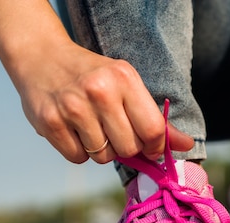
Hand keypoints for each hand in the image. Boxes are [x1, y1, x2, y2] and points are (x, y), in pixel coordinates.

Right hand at [17, 43, 193, 163]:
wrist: (42, 57)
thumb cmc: (93, 76)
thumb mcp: (127, 86)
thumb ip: (156, 120)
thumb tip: (188, 147)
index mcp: (125, 78)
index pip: (152, 130)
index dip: (154, 147)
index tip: (148, 146)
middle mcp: (100, 91)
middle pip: (128, 148)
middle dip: (125, 147)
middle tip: (114, 130)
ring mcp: (73, 107)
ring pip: (103, 156)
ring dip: (101, 150)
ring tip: (91, 126)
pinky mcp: (50, 122)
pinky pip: (78, 158)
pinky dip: (79, 151)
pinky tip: (73, 130)